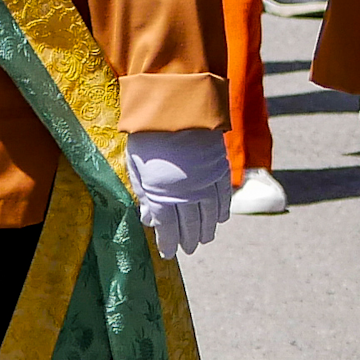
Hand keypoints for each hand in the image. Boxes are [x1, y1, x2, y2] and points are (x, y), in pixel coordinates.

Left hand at [126, 128, 233, 259]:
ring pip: (208, 215)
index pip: (167, 228)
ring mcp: (205, 182)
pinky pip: (223, 197)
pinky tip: (220, 220)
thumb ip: (144, 194)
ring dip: (206, 230)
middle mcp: (185, 193)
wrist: (176, 107)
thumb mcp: (137, 166)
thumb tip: (149, 219)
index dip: (168, 243)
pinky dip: (222, 211)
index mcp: (161, 194)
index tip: (169, 252)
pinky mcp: (219, 170)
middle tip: (188, 249)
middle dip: (188, 240)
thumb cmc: (148, 135)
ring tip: (204, 240)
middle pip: (189, 225)